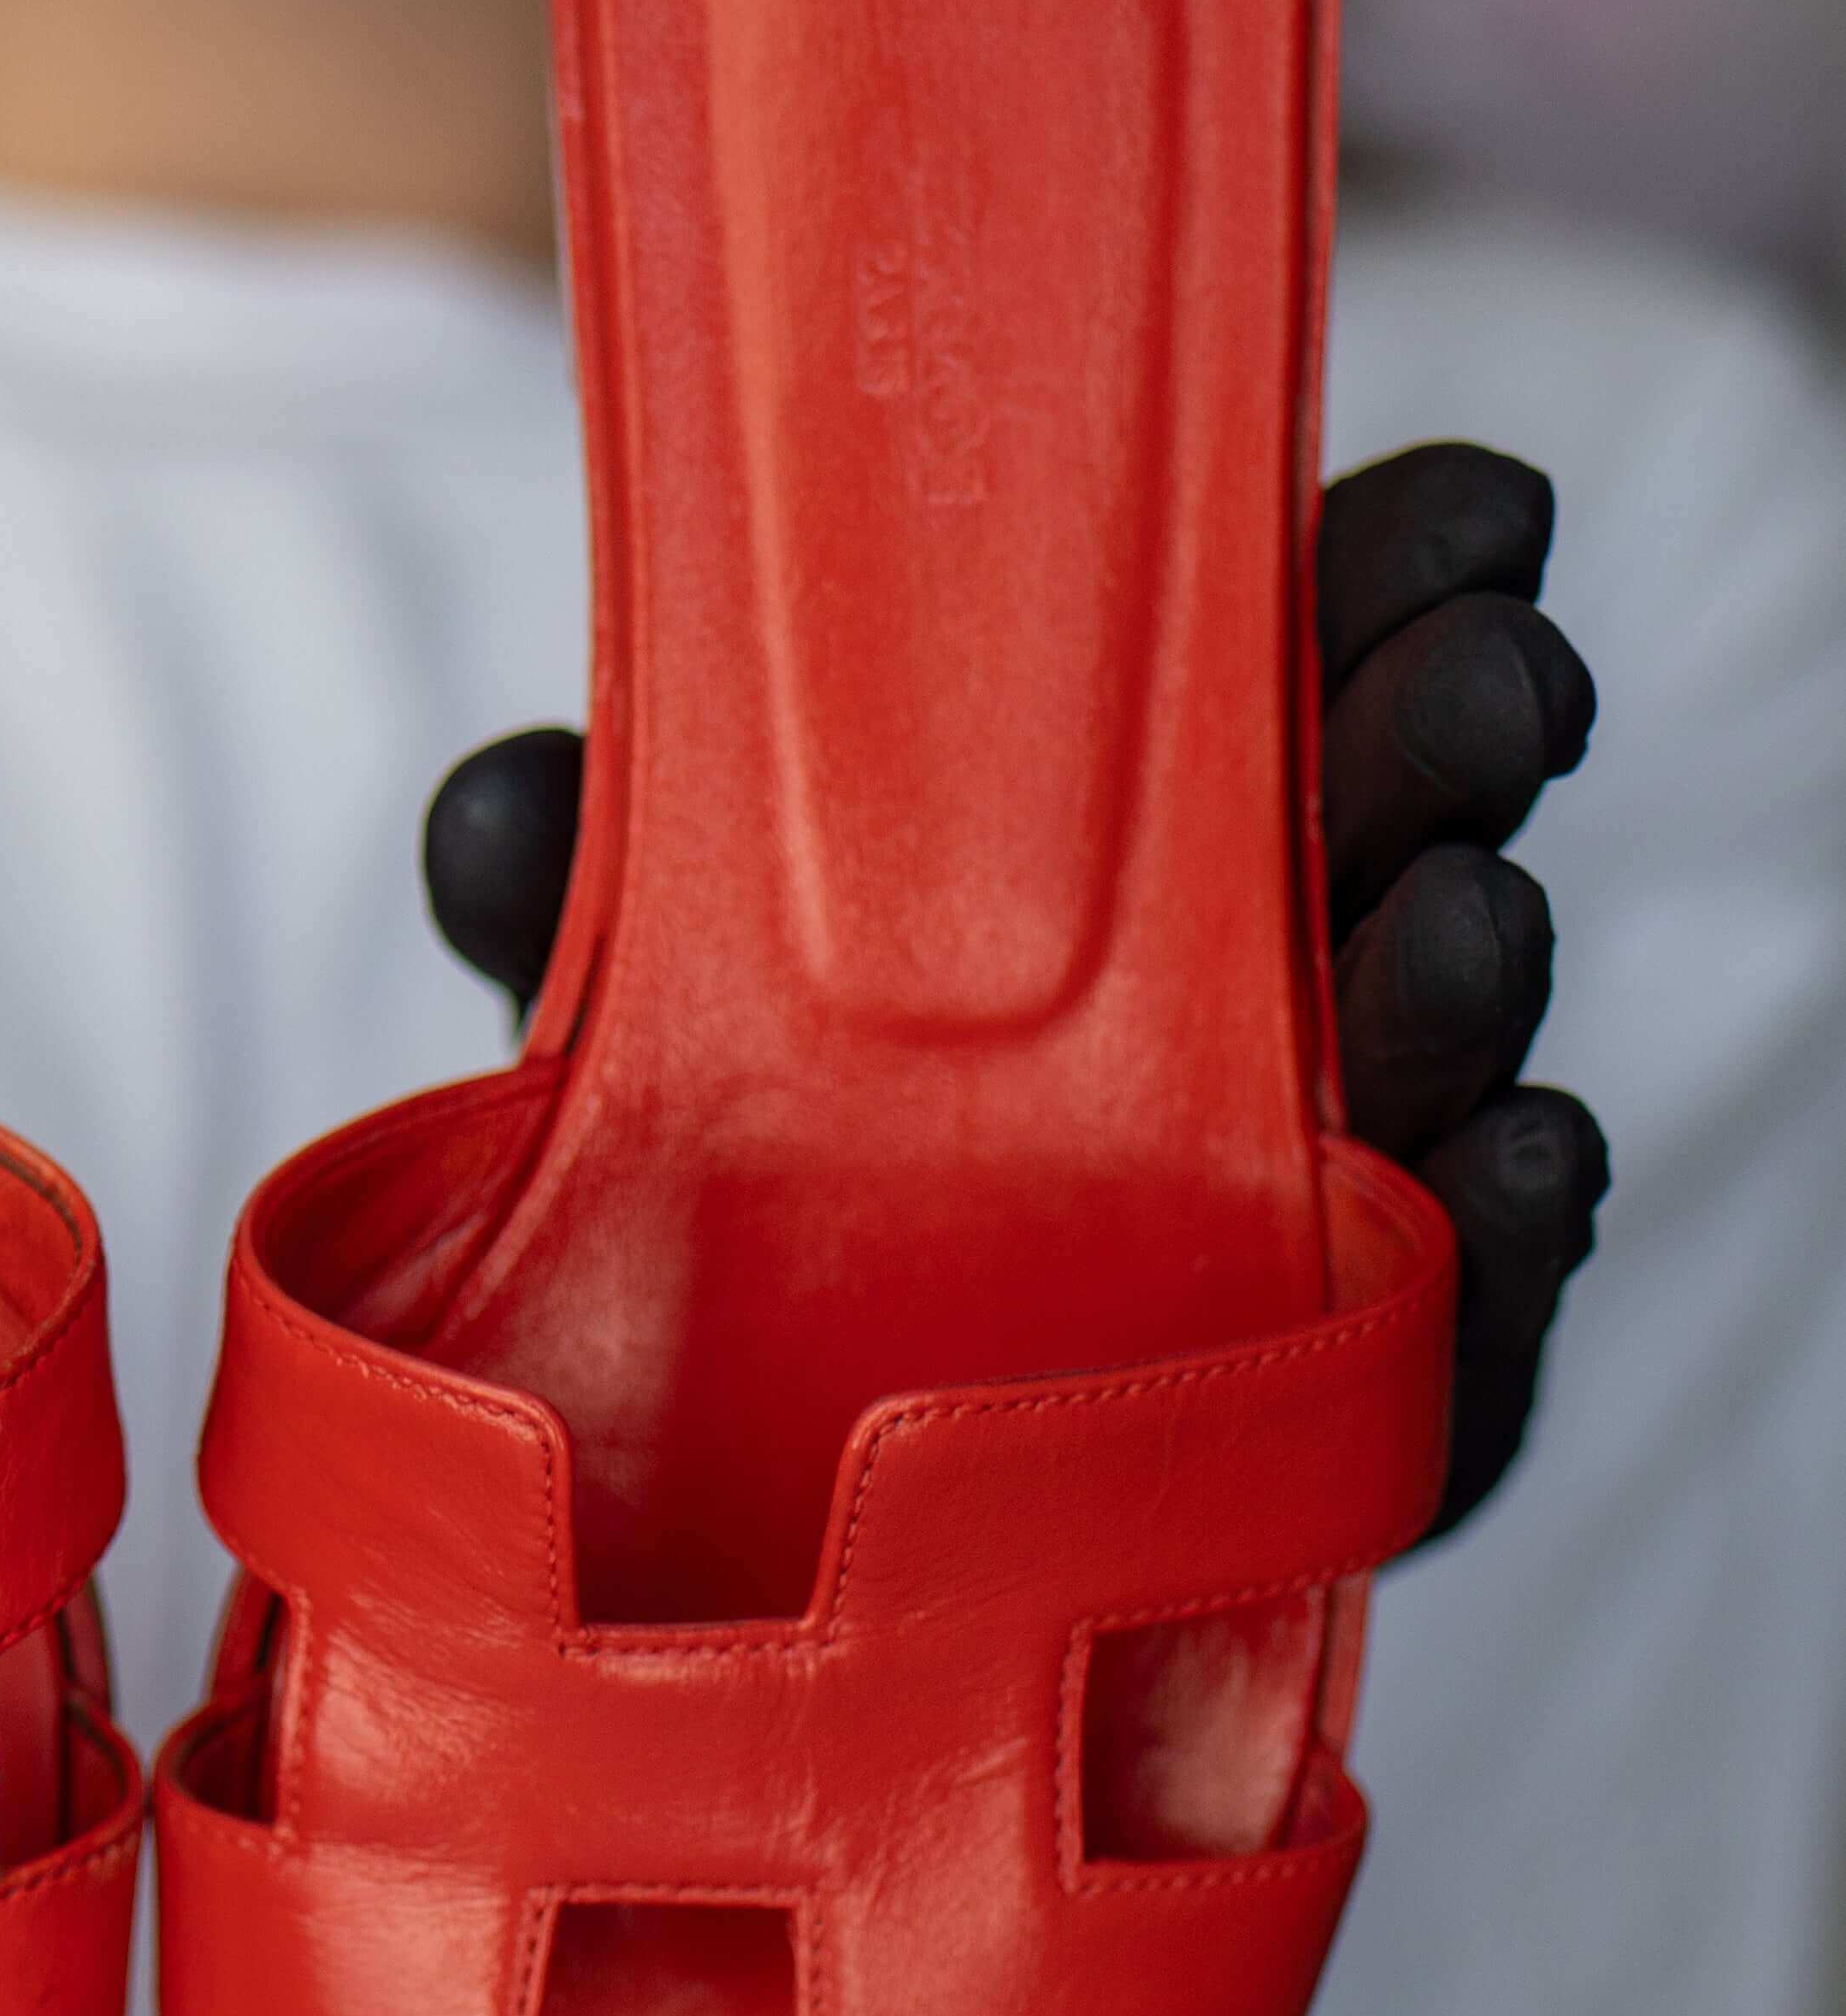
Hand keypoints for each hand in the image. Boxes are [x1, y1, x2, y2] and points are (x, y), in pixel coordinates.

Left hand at [422, 440, 1609, 1541]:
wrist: (750, 1504)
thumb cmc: (736, 1190)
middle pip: (1400, 835)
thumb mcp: (634, 1022)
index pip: (1290, 671)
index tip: (1464, 511)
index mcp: (1138, 857)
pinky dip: (1501, 1239)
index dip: (1390, 570)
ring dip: (1471, 969)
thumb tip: (498, 808)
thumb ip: (567, 908)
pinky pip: (1457, 1330)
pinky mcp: (1345, 1413)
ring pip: (1445, 1061)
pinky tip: (1517, 1154)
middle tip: (1489, 673)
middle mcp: (1264, 1003)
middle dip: (1454, 736)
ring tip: (1461, 908)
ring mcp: (1328, 1206)